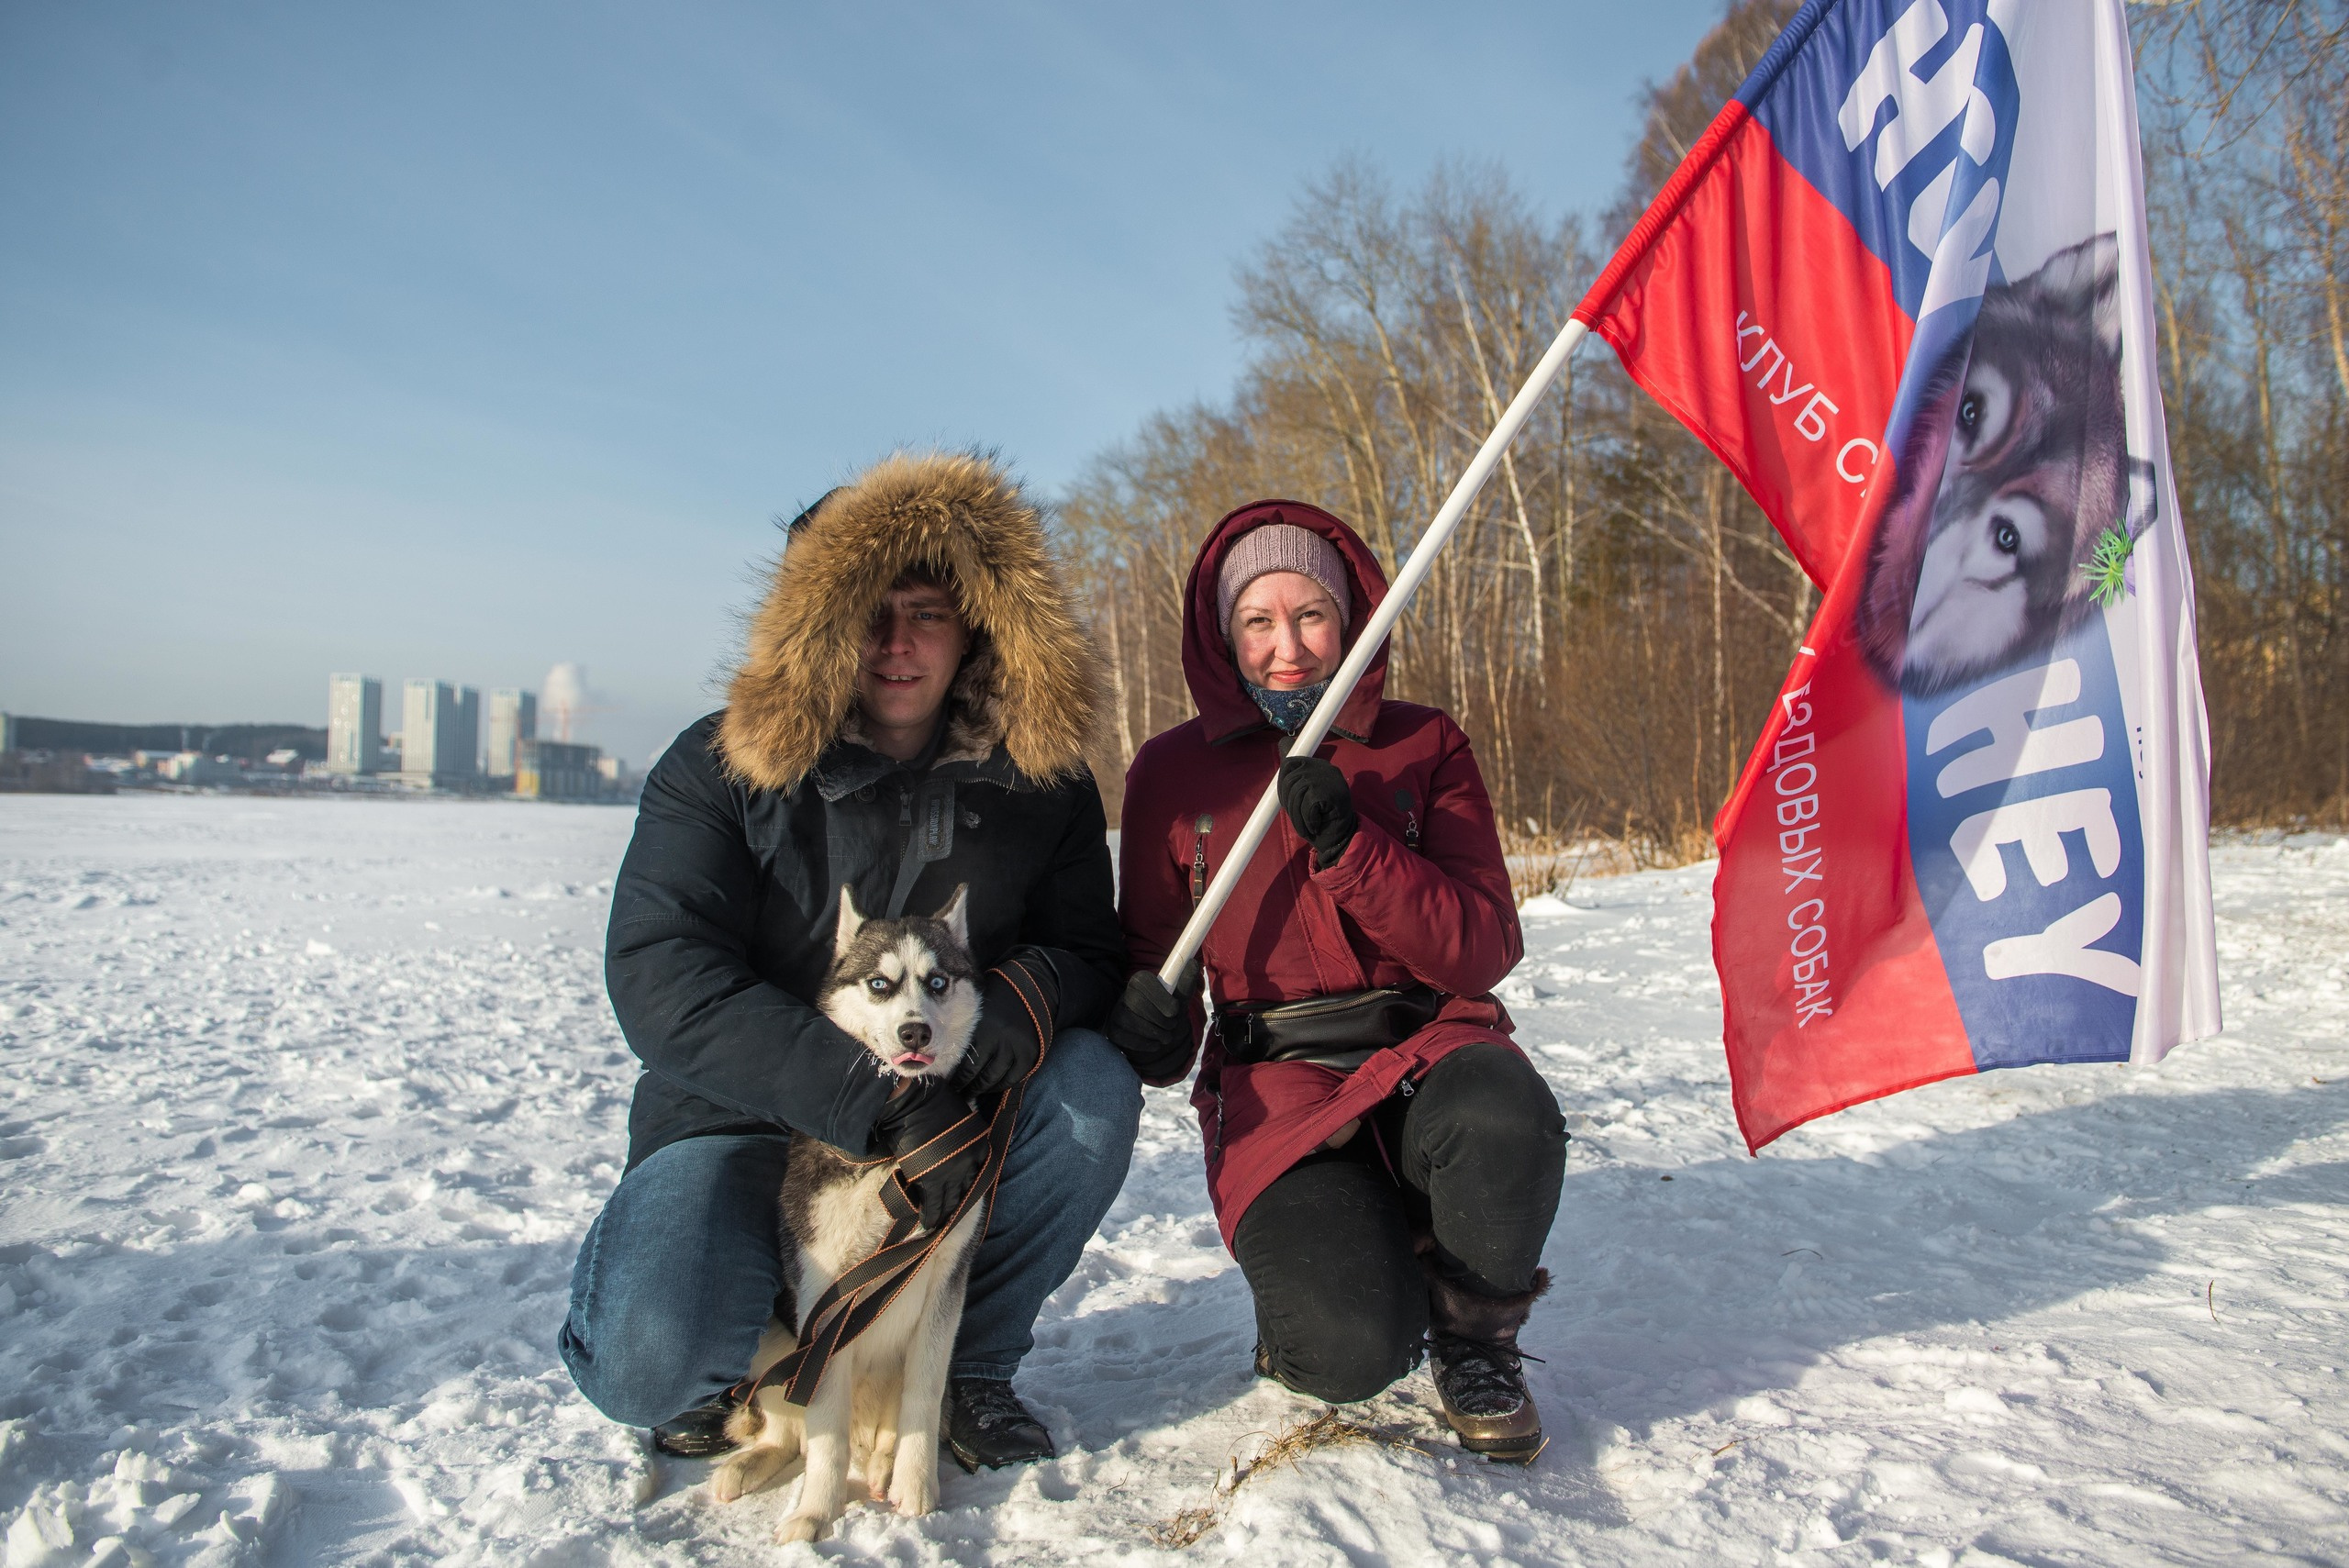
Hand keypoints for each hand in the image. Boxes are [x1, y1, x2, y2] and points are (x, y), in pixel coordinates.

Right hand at [870, 1079, 988, 1233]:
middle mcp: (970, 1162)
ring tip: (940, 1223)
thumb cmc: (932, 1101)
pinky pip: (932, 1205)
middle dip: (960, 1203)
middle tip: (953, 1214)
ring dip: (946, 1213)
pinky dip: (930, 1215)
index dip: (970, 1185)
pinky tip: (927, 1223)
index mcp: (979, 1145)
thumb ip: (961, 1137)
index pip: (979, 1173)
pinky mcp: (931, 1179)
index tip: (964, 1193)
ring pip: (951, 1201)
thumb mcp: (960, 1118)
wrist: (913, 1099)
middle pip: (967, 1190)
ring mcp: (952, 1172)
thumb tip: (953, 1147)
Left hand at [958, 946, 1062, 1094]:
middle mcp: (1001, 1040)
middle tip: (955, 1094)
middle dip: (964, 1087)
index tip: (945, 1085)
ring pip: (995, 1079)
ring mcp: (1017, 1048)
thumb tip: (940, 1051)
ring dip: (981, 1090)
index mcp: (983, 1028)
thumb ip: (964, 1028)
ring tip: (970, 1094)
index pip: (963, 1062)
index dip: (953, 1078)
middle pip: (977, 1074)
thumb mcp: (978, 1007)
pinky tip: (990, 1087)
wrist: (1032, 989)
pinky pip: (1013, 1078)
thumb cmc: (997, 996)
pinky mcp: (1030, 1054)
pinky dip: (1000, 1086)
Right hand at [1106, 962, 1200, 1082]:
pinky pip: (1131, 1039)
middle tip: (1171, 1026)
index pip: (1146, 983)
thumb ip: (1186, 982)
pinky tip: (1154, 1043)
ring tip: (1165, 1035)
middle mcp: (1124, 994)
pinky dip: (1149, 1044)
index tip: (1175, 1011)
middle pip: (1142, 1005)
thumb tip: (1193, 963)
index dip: (1163, 1000)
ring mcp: (1116, 1013)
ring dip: (1158, 1034)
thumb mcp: (1179, 998)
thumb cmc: (1168, 1014)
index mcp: (1139, 980)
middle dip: (1164, 1020)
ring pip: (1136, 1023)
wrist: (1158, 1038)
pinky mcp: (1113, 1032)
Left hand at [1277, 756, 1357, 868]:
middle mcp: (1324, 767)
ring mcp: (1327, 778)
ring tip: (1307, 826)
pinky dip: (1308, 821)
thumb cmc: (1322, 818)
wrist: (1344, 837)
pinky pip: (1306, 806)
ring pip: (1296, 794)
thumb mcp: (1307, 795)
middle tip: (1299, 819)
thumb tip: (1280, 778)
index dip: (1282, 783)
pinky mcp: (1330, 792)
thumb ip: (1295, 784)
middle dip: (1289, 803)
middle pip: (1289, 780)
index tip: (1286, 800)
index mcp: (1318, 766)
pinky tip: (1316, 825)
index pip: (1289, 764)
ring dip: (1297, 816)